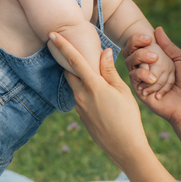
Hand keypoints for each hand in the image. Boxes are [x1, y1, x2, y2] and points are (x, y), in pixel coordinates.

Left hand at [48, 31, 149, 170]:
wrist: (125, 148)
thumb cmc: (128, 117)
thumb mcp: (122, 91)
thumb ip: (109, 71)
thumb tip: (103, 52)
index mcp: (92, 86)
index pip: (74, 60)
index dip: (63, 45)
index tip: (52, 33)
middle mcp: (81, 96)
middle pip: (70, 72)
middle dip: (70, 62)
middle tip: (78, 53)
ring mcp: (79, 108)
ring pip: (75, 86)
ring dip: (80, 78)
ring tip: (94, 75)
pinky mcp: (81, 117)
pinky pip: (79, 98)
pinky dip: (85, 91)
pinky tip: (99, 96)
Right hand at [127, 28, 180, 130]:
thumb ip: (169, 46)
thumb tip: (157, 28)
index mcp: (157, 61)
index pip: (142, 46)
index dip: (139, 39)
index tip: (147, 36)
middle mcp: (147, 69)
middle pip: (132, 52)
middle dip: (138, 47)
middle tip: (149, 46)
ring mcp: (142, 79)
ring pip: (130, 62)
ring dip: (142, 59)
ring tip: (154, 61)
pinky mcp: (139, 90)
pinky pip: (134, 77)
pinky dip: (143, 75)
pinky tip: (153, 79)